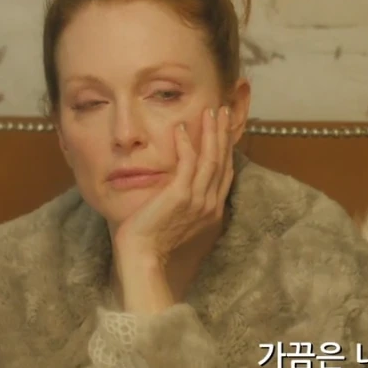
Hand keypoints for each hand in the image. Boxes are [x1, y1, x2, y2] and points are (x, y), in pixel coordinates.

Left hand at [113, 105, 234, 312]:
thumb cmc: (152, 240)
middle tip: (221, 110)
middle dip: (223, 133)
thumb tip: (180, 184)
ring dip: (211, 132)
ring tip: (209, 111)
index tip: (223, 128)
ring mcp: (197, 200)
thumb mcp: (175, 218)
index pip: (223, 172)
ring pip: (211, 158)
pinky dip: (187, 143)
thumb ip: (183, 200)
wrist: (142, 256)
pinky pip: (189, 163)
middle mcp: (209, 203)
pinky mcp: (180, 196)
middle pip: (222, 161)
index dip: (225, 148)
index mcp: (211, 210)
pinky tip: (182, 127)